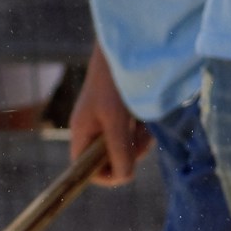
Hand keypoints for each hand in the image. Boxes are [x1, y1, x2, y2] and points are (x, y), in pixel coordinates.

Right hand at [67, 47, 150, 188]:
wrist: (126, 52)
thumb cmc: (114, 84)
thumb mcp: (117, 120)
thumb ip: (119, 150)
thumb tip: (123, 179)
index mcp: (82, 132)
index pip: (83, 167)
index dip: (102, 175)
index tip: (125, 171)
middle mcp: (92, 130)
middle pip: (108, 160)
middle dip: (129, 156)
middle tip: (143, 140)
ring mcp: (107, 123)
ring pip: (124, 148)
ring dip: (139, 143)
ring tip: (147, 126)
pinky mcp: (121, 116)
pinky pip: (132, 135)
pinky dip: (143, 132)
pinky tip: (148, 120)